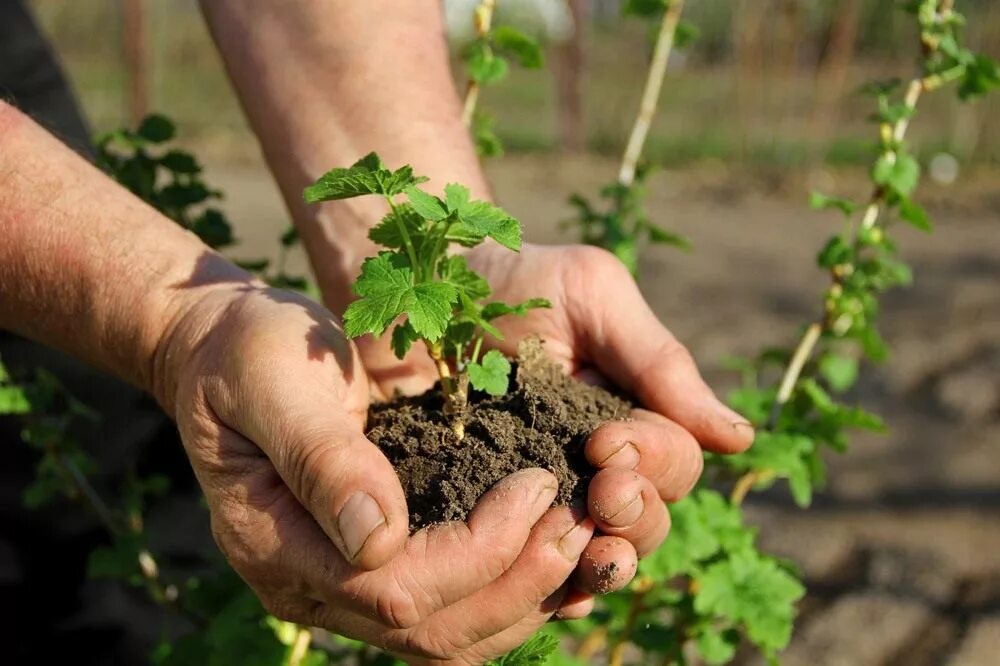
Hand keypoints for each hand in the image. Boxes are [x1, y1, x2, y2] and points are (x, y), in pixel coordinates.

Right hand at [155, 281, 595, 661]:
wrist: (228, 352)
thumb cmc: (250, 352)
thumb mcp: (276, 381)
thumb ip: (322, 457)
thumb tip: (377, 537)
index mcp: (274, 542)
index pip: (394, 587)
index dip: (478, 551)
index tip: (536, 486)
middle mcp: (307, 585)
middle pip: (430, 630)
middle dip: (518, 582)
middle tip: (582, 523)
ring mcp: (338, 586)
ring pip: (446, 638)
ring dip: (523, 599)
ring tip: (584, 542)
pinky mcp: (371, 568)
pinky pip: (447, 611)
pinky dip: (506, 592)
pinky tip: (550, 553)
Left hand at [355, 244, 753, 599]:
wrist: (414, 286)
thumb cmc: (511, 281)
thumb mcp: (591, 294)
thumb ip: (660, 362)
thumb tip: (739, 439)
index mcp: (628, 417)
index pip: (672, 464)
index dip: (654, 461)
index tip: (605, 440)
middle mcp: (591, 466)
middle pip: (645, 521)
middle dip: (635, 515)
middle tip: (600, 491)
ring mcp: (539, 497)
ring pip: (596, 556)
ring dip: (604, 562)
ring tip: (589, 552)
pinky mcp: (484, 518)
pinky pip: (531, 574)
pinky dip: (550, 590)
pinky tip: (551, 592)